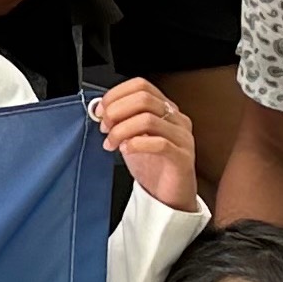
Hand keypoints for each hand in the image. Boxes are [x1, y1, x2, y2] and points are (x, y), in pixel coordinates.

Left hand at [90, 78, 200, 212]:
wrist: (168, 196)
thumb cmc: (151, 166)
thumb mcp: (131, 137)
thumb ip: (120, 121)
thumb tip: (100, 109)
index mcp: (165, 108)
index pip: (141, 85)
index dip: (116, 94)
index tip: (101, 110)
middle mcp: (176, 118)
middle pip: (143, 98)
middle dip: (116, 111)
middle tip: (104, 127)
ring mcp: (182, 137)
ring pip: (148, 119)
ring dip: (121, 130)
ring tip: (111, 143)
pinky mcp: (182, 157)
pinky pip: (159, 143)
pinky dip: (136, 144)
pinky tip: (125, 150)